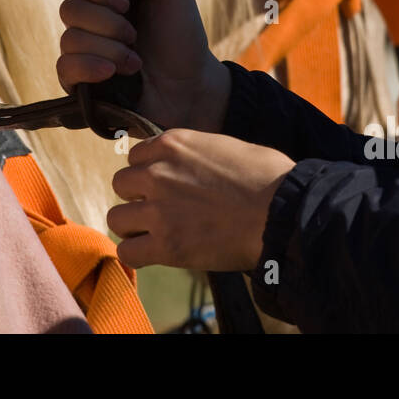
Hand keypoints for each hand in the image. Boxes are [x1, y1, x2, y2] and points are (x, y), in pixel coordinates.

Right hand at [56, 0, 230, 131]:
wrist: (192, 87)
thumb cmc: (183, 36)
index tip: (124, 0)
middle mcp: (91, 18)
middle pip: (69, 7)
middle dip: (107, 22)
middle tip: (135, 33)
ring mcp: (84, 51)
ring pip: (69, 38)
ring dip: (108, 48)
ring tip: (135, 61)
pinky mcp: (80, 83)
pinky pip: (63, 67)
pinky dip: (89, 67)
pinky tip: (113, 72)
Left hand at [107, 129, 294, 270]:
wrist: (282, 212)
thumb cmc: (267, 177)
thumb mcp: (223, 146)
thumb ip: (193, 154)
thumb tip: (187, 166)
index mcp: (172, 143)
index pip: (135, 156)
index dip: (148, 172)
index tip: (164, 186)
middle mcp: (157, 172)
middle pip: (121, 184)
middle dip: (138, 197)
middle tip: (161, 210)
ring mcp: (158, 210)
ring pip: (116, 218)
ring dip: (133, 226)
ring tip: (155, 233)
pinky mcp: (166, 245)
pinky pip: (127, 253)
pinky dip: (137, 255)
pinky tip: (153, 254)